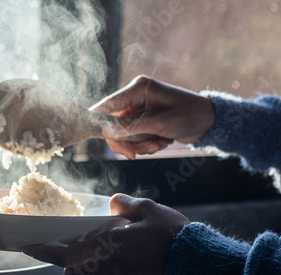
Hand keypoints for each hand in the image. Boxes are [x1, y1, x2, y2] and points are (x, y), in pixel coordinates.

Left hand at [22, 193, 188, 274]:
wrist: (196, 261)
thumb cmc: (171, 235)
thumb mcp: (146, 209)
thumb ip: (124, 204)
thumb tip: (114, 204)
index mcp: (106, 248)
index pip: (65, 255)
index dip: (44, 252)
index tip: (28, 247)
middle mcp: (109, 266)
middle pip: (72, 268)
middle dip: (60, 259)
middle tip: (54, 244)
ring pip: (90, 270)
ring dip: (82, 258)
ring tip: (88, 240)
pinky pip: (108, 271)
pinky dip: (102, 260)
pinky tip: (115, 245)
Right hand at [91, 75, 214, 158]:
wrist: (209, 121)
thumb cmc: (190, 115)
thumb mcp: (160, 123)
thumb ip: (132, 127)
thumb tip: (106, 132)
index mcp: (138, 88)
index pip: (108, 104)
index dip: (98, 121)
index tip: (97, 136)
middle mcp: (134, 96)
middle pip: (112, 124)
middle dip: (126, 141)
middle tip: (136, 154)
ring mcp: (137, 109)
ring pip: (122, 134)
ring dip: (138, 145)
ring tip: (158, 145)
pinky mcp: (142, 120)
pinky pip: (132, 137)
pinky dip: (144, 144)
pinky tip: (160, 142)